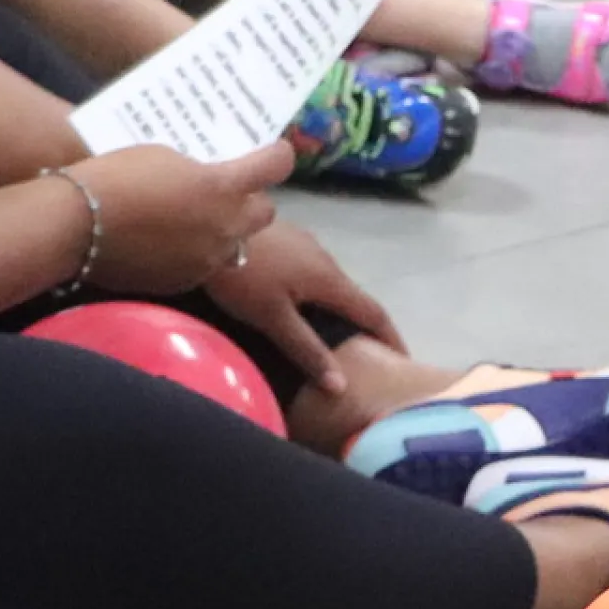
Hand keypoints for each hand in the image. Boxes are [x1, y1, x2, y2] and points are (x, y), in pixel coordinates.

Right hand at [72, 142, 282, 295]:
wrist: (77, 225)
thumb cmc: (117, 176)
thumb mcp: (164, 157)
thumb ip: (200, 171)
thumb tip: (211, 179)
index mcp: (224, 187)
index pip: (275, 167)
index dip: (278, 156)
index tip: (274, 152)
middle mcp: (226, 226)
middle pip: (264, 212)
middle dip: (252, 200)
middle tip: (229, 192)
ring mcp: (207, 259)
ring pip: (237, 245)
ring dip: (226, 231)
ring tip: (199, 221)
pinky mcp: (185, 281)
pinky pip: (206, 265)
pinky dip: (197, 253)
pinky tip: (171, 244)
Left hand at [199, 218, 403, 394]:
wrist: (207, 221)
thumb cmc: (242, 276)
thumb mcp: (273, 318)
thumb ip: (307, 350)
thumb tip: (342, 387)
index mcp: (329, 279)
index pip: (372, 312)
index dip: (390, 337)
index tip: (401, 359)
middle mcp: (324, 257)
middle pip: (350, 295)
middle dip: (360, 323)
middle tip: (361, 351)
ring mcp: (304, 242)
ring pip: (327, 280)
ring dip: (333, 305)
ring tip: (325, 329)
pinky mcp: (284, 236)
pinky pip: (308, 269)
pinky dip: (311, 291)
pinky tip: (293, 300)